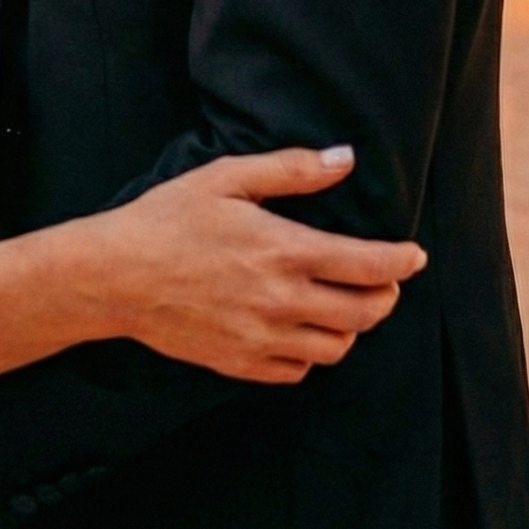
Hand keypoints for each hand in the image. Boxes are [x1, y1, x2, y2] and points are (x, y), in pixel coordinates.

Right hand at [108, 146, 427, 382]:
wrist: (115, 275)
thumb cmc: (168, 218)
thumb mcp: (226, 177)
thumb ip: (291, 169)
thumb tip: (343, 158)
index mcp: (283, 251)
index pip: (368, 266)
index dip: (401, 262)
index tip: (413, 256)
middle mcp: (281, 301)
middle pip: (365, 313)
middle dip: (385, 295)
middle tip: (383, 280)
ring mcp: (262, 339)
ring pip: (338, 347)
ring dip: (351, 325)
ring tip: (341, 302)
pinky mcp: (242, 364)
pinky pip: (299, 370)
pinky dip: (311, 351)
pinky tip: (299, 327)